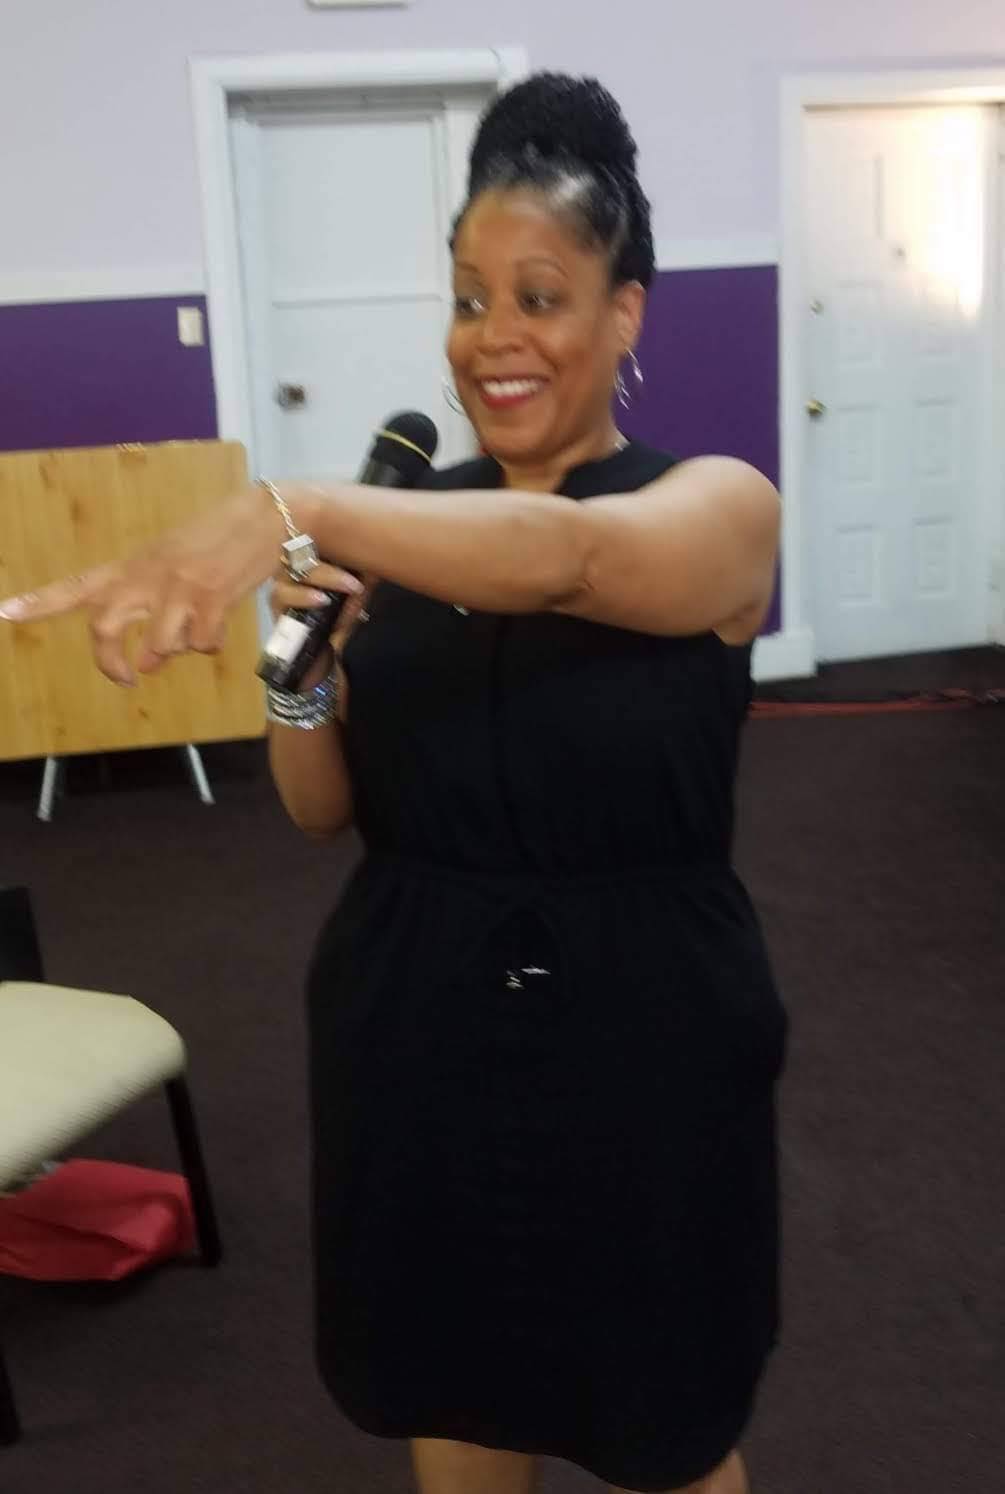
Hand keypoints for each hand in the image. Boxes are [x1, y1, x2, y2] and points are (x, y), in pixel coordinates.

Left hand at [0, 485, 361, 687]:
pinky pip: (200, 645)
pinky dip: (211, 645)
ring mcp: (178, 587)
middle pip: (105, 629)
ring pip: (159, 648)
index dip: (39, 602)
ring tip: (194, 637)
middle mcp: (147, 576)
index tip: (5, 613)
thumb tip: (151, 656)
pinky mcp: (211, 599)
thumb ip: (152, 597)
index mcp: (134, 565)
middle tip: (127, 677)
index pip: (77, 586)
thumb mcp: (172, 557)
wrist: (266, 518)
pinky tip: (221, 625)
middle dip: (111, 664)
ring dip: (175, 654)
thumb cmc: (219, 539)